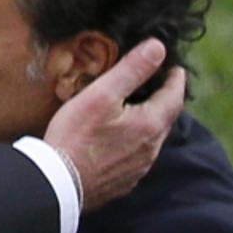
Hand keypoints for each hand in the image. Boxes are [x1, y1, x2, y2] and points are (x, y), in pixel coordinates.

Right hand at [44, 38, 186, 211]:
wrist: (56, 185)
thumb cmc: (75, 137)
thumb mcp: (101, 94)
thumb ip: (132, 69)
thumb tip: (158, 47)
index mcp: (150, 124)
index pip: (175, 96)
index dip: (176, 80)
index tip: (174, 69)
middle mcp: (150, 150)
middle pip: (165, 120)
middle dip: (163, 102)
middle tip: (156, 88)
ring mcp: (136, 170)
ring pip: (151, 142)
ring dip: (148, 126)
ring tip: (136, 114)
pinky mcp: (121, 184)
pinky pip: (135, 161)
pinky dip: (133, 147)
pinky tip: (118, 145)